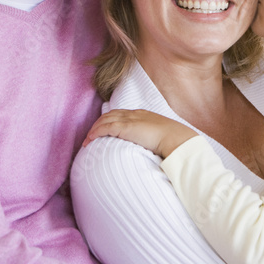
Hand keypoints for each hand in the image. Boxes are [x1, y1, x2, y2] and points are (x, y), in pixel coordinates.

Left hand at [82, 109, 196, 157]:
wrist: (176, 138)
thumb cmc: (173, 140)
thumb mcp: (162, 136)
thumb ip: (155, 139)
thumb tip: (155, 149)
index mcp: (143, 114)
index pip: (122, 113)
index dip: (111, 120)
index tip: (105, 128)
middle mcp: (134, 114)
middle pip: (111, 114)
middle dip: (99, 123)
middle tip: (92, 134)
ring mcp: (129, 120)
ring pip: (105, 120)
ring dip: (94, 129)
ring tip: (88, 139)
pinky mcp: (125, 127)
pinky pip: (105, 128)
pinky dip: (96, 132)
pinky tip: (90, 139)